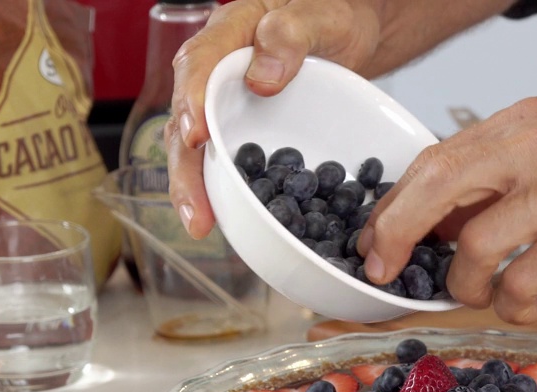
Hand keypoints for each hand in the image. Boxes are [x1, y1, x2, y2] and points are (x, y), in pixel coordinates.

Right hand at [165, 0, 384, 237]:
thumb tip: (260, 80)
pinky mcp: (243, 130)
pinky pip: (225, 160)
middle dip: (185, 166)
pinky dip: (222, 190)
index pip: (197, 64)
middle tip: (195, 206)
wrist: (351, 29)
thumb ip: (290, 35)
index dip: (192, 101)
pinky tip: (226, 221)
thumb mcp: (321, 15)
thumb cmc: (333, 13)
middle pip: (185, 118)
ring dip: (194, 187)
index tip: (195, 137)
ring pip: (196, 147)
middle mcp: (216, 71)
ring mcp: (226, 103)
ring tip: (200, 224)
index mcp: (229, 32)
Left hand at [357, 97, 536, 323]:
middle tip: (384, 272)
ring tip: (479, 295)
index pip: (433, 159)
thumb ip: (505, 172)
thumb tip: (442, 218)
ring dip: (464, 283)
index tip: (374, 240)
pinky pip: (523, 279)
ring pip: (473, 244)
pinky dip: (511, 302)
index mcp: (524, 123)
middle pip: (435, 189)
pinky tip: (524, 306)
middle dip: (395, 236)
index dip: (393, 205)